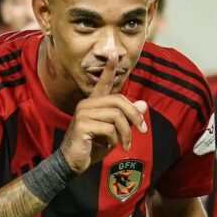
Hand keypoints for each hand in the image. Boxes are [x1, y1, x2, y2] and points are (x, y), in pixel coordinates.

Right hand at [58, 57, 146, 173]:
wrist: (73, 162)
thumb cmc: (92, 146)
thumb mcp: (114, 132)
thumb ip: (127, 118)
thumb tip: (143, 105)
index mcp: (94, 103)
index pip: (103, 83)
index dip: (109, 69)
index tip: (114, 54)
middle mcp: (87, 104)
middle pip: (119, 101)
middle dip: (134, 116)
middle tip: (143, 130)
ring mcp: (83, 113)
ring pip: (116, 115)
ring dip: (126, 132)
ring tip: (125, 143)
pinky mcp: (82, 125)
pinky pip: (108, 128)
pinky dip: (114, 139)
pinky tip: (108, 145)